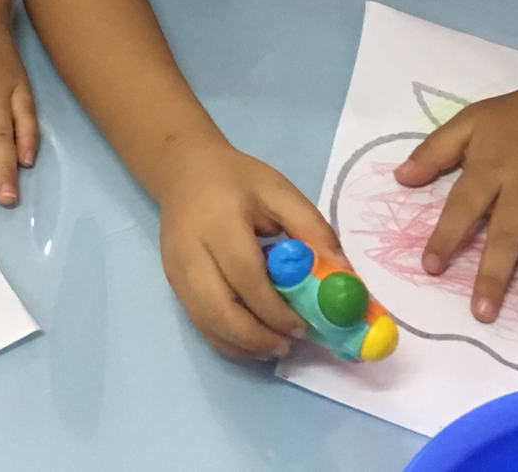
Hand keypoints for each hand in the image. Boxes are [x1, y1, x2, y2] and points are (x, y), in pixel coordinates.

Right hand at [154, 141, 336, 358]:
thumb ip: (312, 228)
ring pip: (206, 323)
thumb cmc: (238, 180)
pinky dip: (227, 340)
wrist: (184, 170)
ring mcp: (176, 271)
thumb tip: (344, 274)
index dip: (274, 309)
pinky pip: (199, 322)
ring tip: (275, 347)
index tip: (304, 326)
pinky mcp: (173, 283)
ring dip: (242, 345)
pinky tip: (252, 340)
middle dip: (256, 337)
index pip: (245, 276)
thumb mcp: (280, 191)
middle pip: (218, 310)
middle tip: (289, 345)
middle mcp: (191, 252)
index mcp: (219, 223)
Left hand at [394, 80, 517, 331]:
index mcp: (491, 169)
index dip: (446, 236)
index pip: (464, 206)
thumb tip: (400, 178)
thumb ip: (434, 151)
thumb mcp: (468, 123)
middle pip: (508, 236)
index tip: (430, 267)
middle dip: (494, 275)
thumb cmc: (514, 120)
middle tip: (482, 314)